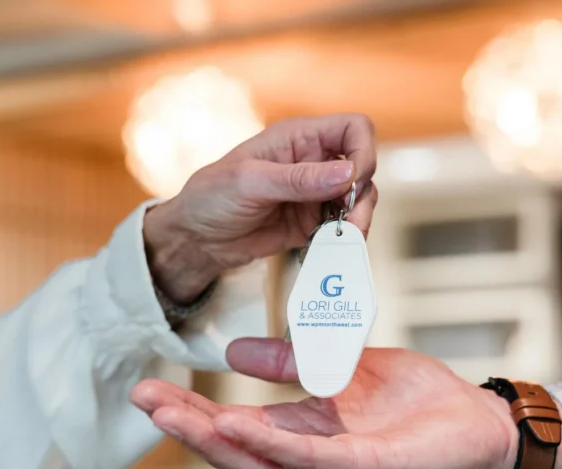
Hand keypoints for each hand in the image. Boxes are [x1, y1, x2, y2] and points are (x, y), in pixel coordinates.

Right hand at [130, 340, 561, 468]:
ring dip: (218, 441)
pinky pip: (316, 460)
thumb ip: (295, 363)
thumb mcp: (346, 367)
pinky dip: (276, 446)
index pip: (238, 430)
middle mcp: (315, 462)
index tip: (150, 387)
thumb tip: (234, 353)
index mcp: (308, 435)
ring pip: (266, 463)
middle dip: (188, 428)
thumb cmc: (420, 402)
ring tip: (175, 415)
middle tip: (143, 399)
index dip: (193, 412)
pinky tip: (241, 427)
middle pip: (239, 453)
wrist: (479, 422)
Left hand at [143, 114, 376, 303]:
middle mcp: (314, 162)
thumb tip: (347, 173)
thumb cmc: (211, 197)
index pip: (353, 129)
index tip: (354, 180)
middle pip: (364, 167)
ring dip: (360, 218)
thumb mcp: (250, 182)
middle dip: (363, 194)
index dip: (363, 151)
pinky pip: (345, 226)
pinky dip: (347, 237)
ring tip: (345, 239)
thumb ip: (299, 179)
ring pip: (360, 199)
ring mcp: (316, 193)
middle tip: (351, 222)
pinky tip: (334, 247)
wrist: (197, 239)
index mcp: (299, 138)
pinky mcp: (315, 222)